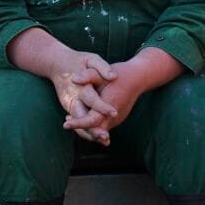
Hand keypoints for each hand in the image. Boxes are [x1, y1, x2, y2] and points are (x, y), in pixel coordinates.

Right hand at [5, 27, 119, 144]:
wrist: (58, 64)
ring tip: (105, 140)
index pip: (92, 99)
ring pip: (79, 122)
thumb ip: (102, 67)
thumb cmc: (79, 60)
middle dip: (93, 128)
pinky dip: (86, 130)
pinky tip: (99, 136)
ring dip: (90, 133)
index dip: (102, 107)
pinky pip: (78, 120)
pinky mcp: (70, 107)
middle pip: (82, 116)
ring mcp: (69, 104)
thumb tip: (113, 77)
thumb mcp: (92, 59)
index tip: (114, 112)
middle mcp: (72, 97)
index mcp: (80, 86)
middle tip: (105, 137)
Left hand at [63, 47, 184, 143]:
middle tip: (67, 123)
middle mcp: (114, 116)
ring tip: (70, 120)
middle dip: (80, 130)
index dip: (78, 123)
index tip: (65, 124)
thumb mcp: (102, 72)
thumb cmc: (120, 74)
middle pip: (94, 131)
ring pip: (99, 131)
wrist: (138, 77)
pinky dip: (93, 126)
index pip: (91, 121)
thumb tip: (73, 79)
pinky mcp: (117, 119)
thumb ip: (88, 76)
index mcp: (109, 105)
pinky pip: (104, 127)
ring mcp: (117, 119)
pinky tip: (83, 117)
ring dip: (85, 129)